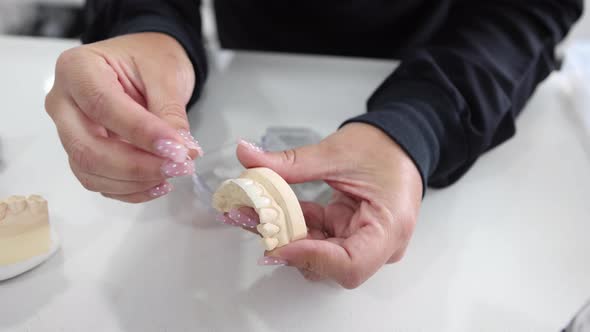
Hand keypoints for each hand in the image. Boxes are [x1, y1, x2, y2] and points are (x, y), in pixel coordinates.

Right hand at [45, 33, 201, 202]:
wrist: (146, 64)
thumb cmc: (150, 59)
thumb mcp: (166, 74)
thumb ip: (170, 113)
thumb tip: (182, 152)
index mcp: (77, 68)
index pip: (103, 106)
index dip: (141, 133)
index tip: (177, 149)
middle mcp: (63, 102)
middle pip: (87, 148)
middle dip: (136, 166)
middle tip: (179, 166)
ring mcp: (69, 131)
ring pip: (89, 171)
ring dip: (134, 181)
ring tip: (174, 172)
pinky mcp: (83, 153)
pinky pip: (99, 181)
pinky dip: (130, 190)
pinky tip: (159, 183)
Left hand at [235, 123, 422, 287]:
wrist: (399, 141)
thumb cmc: (384, 148)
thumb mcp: (335, 152)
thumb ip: (290, 162)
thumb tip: (247, 155)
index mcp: (389, 227)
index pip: (351, 264)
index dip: (312, 258)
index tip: (279, 244)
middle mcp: (380, 244)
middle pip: (331, 265)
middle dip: (290, 247)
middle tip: (255, 223)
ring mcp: (364, 241)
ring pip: (320, 256)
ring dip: (287, 237)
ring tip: (256, 215)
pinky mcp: (349, 232)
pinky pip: (319, 239)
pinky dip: (295, 226)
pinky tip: (273, 211)